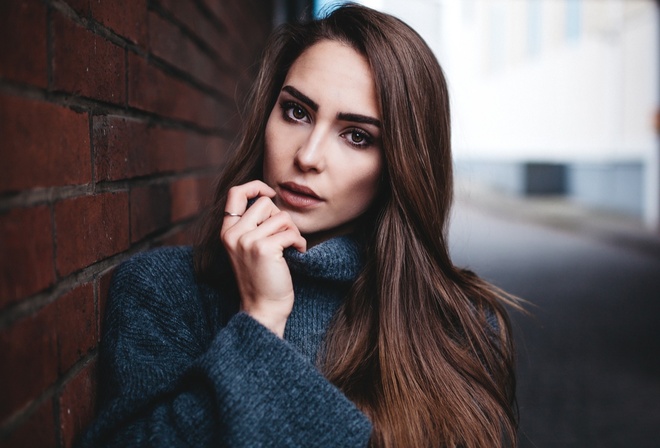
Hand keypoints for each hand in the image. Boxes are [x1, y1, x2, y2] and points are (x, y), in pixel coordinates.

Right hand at [220, 180, 306, 337]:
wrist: (263, 308)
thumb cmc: (262, 277)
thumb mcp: (249, 247)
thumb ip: (253, 224)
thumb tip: (270, 198)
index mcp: (227, 232)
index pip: (235, 193)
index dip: (255, 186)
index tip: (270, 193)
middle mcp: (233, 234)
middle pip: (265, 203)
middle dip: (281, 217)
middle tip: (285, 236)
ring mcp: (247, 241)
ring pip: (281, 217)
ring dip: (292, 232)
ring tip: (290, 248)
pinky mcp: (264, 249)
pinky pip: (290, 232)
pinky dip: (299, 242)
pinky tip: (297, 253)